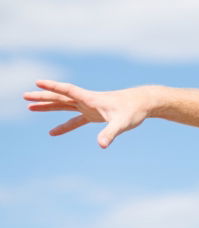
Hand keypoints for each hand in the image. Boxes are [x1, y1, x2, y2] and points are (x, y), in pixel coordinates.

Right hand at [24, 80, 157, 147]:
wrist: (144, 103)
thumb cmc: (134, 111)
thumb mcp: (122, 123)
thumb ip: (110, 133)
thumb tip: (101, 145)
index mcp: (91, 99)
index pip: (68, 90)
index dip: (53, 87)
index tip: (38, 82)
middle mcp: (88, 101)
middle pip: (61, 97)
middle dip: (43, 96)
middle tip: (24, 96)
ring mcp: (90, 107)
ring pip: (64, 105)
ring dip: (48, 106)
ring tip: (29, 106)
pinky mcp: (94, 114)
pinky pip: (75, 119)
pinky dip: (64, 125)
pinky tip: (52, 132)